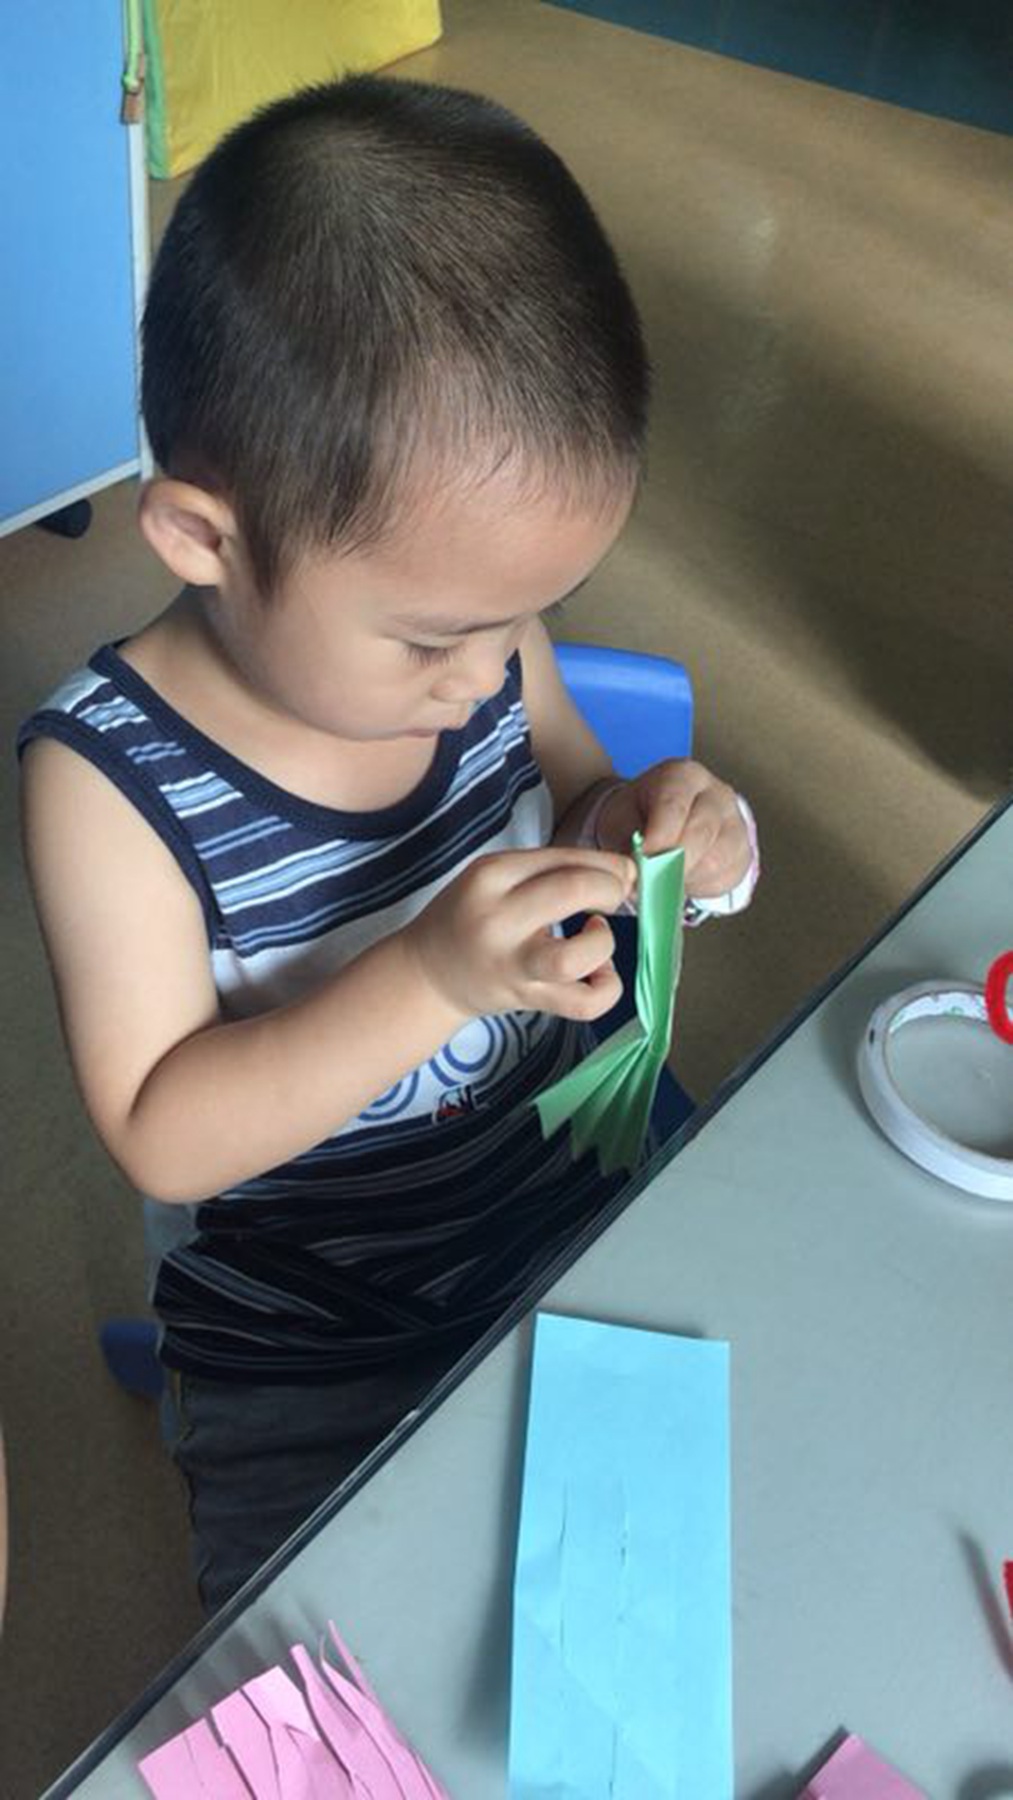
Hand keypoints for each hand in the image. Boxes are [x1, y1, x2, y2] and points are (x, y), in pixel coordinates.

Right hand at [405, 847, 635, 1023]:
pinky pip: (584, 1003)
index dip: (610, 865)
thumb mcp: (495, 877)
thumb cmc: (471, 917)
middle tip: (612, 899)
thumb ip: (551, 870)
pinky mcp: (526, 1000)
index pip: (567, 858)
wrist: (428, 975)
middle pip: (576, 890)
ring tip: (596, 936)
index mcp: (491, 874)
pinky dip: (607, 989)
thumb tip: (625, 873)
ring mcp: (512, 964)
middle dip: (612, 889)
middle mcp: (499, 917)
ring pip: (576, 956)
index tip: (620, 875)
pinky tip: (598, 974)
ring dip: (604, 943)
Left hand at [595, 760, 751, 899]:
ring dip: (686, 877)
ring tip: (664, 876)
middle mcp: (716, 794)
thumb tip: (636, 872)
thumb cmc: (640, 815)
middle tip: (650, 880)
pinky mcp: (743, 850)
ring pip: (715, 859)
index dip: (658, 838)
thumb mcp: (620, 819)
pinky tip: (684, 877)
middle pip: (700, 832)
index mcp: (683, 776)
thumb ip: (625, 842)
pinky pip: (725, 875)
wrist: (661, 817)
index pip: (674, 807)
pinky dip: (701, 885)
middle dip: (672, 863)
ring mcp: (734, 822)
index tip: (644, 861)